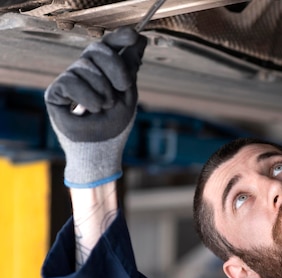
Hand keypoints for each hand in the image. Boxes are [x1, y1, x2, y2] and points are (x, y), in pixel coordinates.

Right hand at [45, 27, 146, 187]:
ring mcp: (69, 81)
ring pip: (85, 66)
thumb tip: (139, 39)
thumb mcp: (127, 94)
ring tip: (105, 107)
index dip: (119, 37)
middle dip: (115, 65)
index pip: (107, 45)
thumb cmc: (115, 125)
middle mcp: (84, 72)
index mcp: (102, 71)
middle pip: (97, 48)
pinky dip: (88, 97)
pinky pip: (72, 82)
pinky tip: (92, 111)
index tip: (135, 36)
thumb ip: (129, 67)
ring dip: (103, 89)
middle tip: (123, 85)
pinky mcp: (55, 93)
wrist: (101, 150)